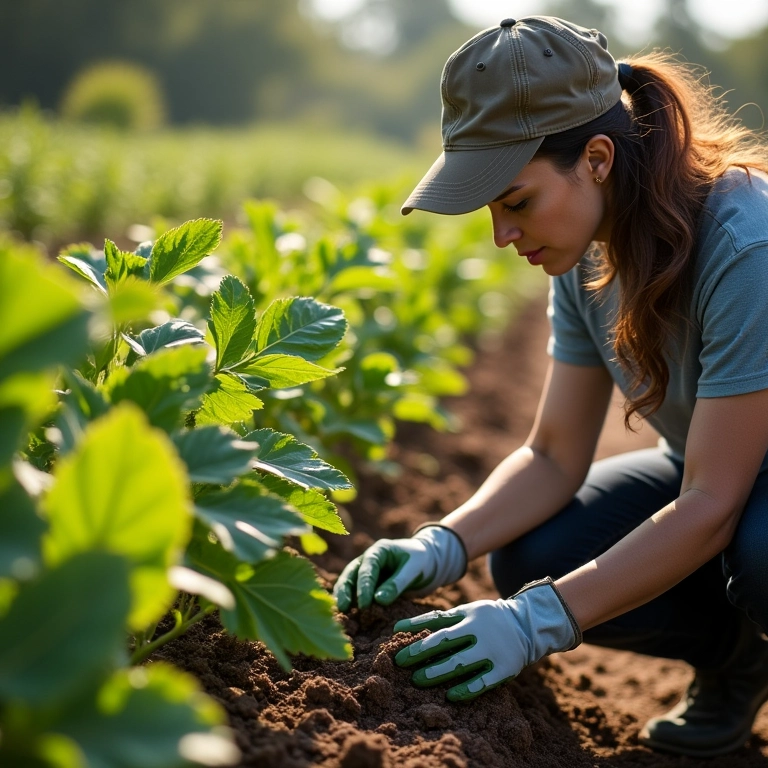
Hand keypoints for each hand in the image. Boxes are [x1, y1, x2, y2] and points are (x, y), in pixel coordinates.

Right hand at [333, 525, 466, 611]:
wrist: (427, 560)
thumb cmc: (422, 559)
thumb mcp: (414, 568)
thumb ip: (397, 583)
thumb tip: (378, 600)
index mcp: (379, 550)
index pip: (367, 568)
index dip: (364, 586)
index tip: (364, 604)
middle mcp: (368, 559)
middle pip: (351, 573)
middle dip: (345, 591)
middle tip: (343, 608)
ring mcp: (366, 571)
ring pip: (349, 582)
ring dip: (344, 596)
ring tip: (341, 613)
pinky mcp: (368, 583)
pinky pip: (356, 592)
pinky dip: (351, 601)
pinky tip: (348, 615)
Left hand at [393, 577, 581, 700]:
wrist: (528, 624)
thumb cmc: (488, 618)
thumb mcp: (468, 610)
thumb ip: (443, 618)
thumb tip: (407, 626)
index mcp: (467, 614)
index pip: (437, 620)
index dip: (415, 626)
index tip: (395, 632)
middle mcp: (478, 630)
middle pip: (444, 641)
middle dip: (420, 652)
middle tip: (400, 662)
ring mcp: (491, 650)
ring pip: (460, 663)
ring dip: (437, 672)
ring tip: (417, 680)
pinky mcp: (504, 668)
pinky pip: (482, 682)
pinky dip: (466, 689)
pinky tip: (450, 696)